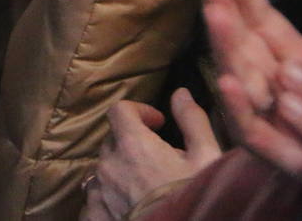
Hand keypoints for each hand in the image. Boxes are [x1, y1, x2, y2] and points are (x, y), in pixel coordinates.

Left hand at [82, 91, 221, 220]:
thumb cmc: (196, 198)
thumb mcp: (207, 157)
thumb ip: (192, 120)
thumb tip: (181, 93)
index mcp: (132, 144)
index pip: (119, 110)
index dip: (139, 111)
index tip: (158, 123)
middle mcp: (109, 164)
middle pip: (112, 141)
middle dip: (134, 143)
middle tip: (161, 159)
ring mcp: (100, 192)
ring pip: (103, 170)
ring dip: (121, 171)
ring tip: (147, 185)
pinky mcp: (97, 215)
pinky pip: (94, 200)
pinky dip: (107, 198)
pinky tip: (126, 205)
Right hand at [200, 0, 301, 204]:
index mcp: (294, 56)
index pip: (260, 18)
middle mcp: (274, 82)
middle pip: (241, 41)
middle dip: (223, 8)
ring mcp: (273, 116)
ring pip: (239, 77)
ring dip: (225, 47)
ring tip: (215, 14)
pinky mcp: (280, 152)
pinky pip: (252, 130)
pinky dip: (237, 108)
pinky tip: (228, 81)